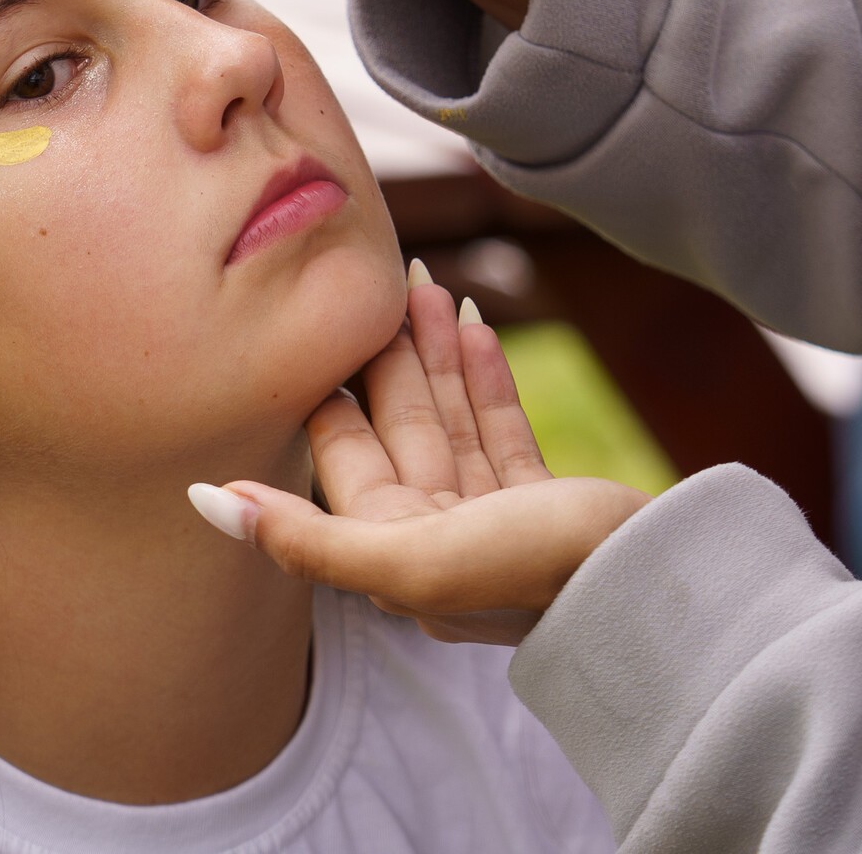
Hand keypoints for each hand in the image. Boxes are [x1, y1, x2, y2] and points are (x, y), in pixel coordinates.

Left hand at [195, 269, 648, 644]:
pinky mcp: (545, 505)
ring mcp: (492, 521)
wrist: (656, 587)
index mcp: (395, 555)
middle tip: (387, 273)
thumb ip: (306, 537)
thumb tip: (205, 503)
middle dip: (393, 352)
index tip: (324, 315)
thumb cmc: (535, 574)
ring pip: (450, 421)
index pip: (348, 453)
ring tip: (429, 282)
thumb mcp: (410, 560)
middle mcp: (435, 541)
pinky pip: (501, 431)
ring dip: (439, 352)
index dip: (336, 383)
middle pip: (401, 428)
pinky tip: (478, 324)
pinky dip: (486, 379)